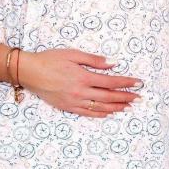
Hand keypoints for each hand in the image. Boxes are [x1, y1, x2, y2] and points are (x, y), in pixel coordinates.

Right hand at [18, 48, 142, 117]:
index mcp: (83, 77)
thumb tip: (112, 64)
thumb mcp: (72, 54)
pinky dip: (100, 114)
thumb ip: (93, 60)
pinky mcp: (67, 107)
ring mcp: (74, 102)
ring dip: (116, 107)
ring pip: (100, 107)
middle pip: (109, 97)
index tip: (138, 83)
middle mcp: (80, 92)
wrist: (29, 72)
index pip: (111, 82)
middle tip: (138, 97)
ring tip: (128, 107)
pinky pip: (88, 113)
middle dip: (126, 97)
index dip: (126, 83)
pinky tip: (109, 113)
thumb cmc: (50, 59)